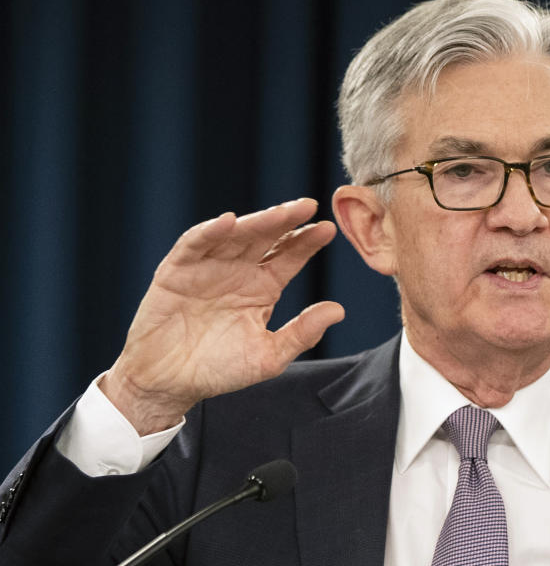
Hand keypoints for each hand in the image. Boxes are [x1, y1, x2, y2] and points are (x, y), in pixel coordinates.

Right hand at [101, 198, 344, 433]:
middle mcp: (238, 271)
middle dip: (286, 220)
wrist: (169, 384)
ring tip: (279, 213)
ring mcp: (208, 267)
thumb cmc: (219, 369)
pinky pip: (194, 246)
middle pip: (266, 238)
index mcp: (263, 287)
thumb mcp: (268, 356)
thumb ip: (302, 333)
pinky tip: (228, 222)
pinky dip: (209, 232)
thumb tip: (339, 310)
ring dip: (256, 222)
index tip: (329, 229)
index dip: (308, 241)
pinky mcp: (176, 271)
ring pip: (235, 236)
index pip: (290, 256)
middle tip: (308, 205)